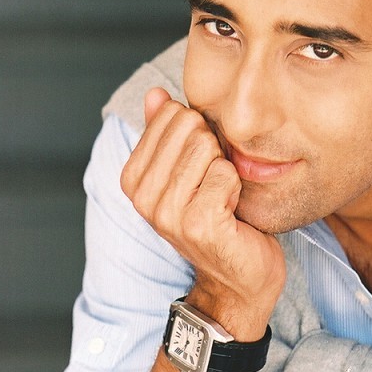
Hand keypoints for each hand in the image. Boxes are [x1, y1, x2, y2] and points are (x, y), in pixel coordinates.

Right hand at [121, 87, 285, 340]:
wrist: (237, 277)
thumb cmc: (216, 219)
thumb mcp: (186, 171)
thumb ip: (166, 133)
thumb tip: (155, 94)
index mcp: (134, 178)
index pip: (170, 114)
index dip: (198, 134)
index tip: (200, 168)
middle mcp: (143, 196)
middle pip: (190, 126)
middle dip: (213, 148)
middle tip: (214, 183)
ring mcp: (167, 212)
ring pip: (207, 147)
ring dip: (225, 169)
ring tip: (221, 198)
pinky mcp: (198, 223)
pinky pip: (226, 173)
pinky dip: (236, 187)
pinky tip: (231, 212)